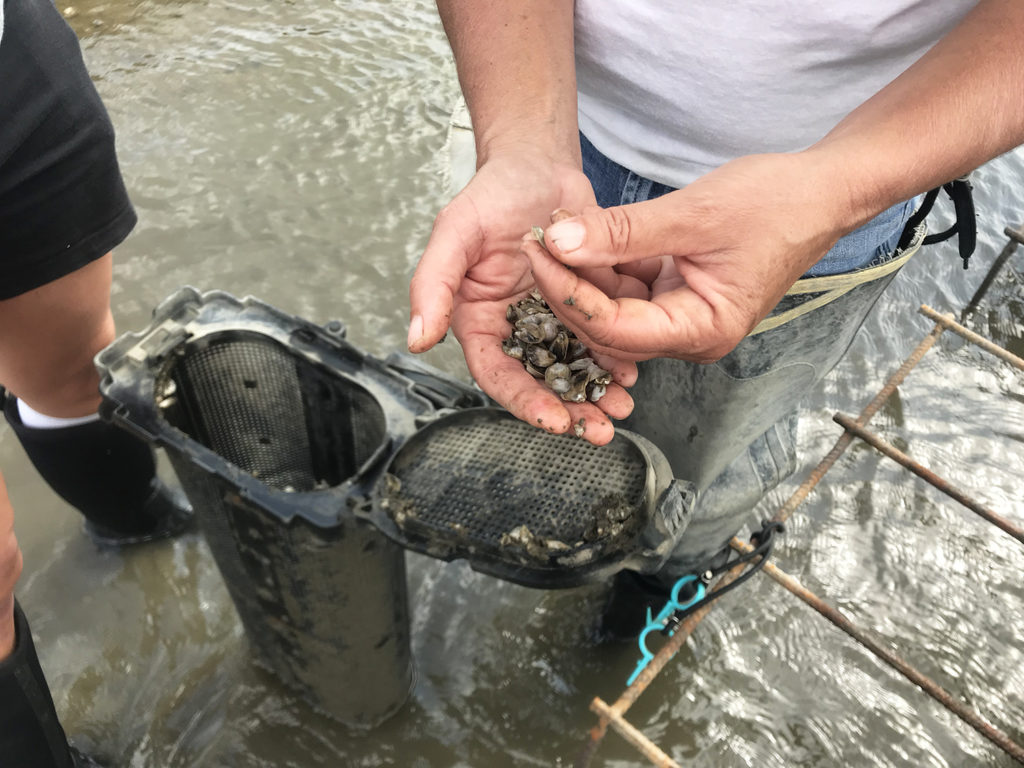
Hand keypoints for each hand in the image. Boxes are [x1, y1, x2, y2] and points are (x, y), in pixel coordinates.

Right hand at [408, 149, 636, 443]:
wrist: (538, 165)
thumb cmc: (492, 194)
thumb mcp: (455, 232)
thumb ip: (433, 284)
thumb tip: (416, 339)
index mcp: (478, 320)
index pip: (498, 373)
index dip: (524, 401)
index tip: (554, 420)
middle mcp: (515, 328)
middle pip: (540, 381)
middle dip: (569, 409)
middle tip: (600, 430)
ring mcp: (551, 320)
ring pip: (574, 367)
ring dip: (597, 393)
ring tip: (622, 409)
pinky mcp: (584, 306)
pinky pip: (601, 339)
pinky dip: (617, 359)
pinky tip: (636, 372)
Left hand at [521, 151, 854, 362]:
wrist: (821, 191)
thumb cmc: (775, 203)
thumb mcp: (692, 214)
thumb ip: (621, 231)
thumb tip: (558, 238)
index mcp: (701, 332)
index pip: (614, 328)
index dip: (569, 293)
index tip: (537, 252)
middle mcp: (690, 336)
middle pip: (608, 326)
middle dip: (569, 287)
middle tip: (535, 242)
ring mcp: (683, 317)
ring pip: (614, 307)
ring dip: (584, 273)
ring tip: (551, 234)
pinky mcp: (679, 294)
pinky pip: (630, 288)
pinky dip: (606, 263)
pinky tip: (580, 235)